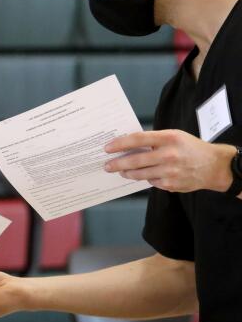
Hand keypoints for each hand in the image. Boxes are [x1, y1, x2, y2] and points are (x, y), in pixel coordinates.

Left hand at [104, 130, 234, 192]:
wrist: (214, 166)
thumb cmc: (190, 148)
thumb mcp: (175, 136)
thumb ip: (154, 140)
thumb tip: (127, 146)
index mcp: (169, 138)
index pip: (137, 139)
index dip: (119, 144)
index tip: (107, 148)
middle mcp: (169, 155)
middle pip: (134, 160)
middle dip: (117, 164)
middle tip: (107, 166)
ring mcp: (169, 171)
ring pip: (139, 174)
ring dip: (127, 173)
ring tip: (121, 172)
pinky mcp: (170, 185)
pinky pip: (151, 182)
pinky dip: (147, 178)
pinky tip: (146, 175)